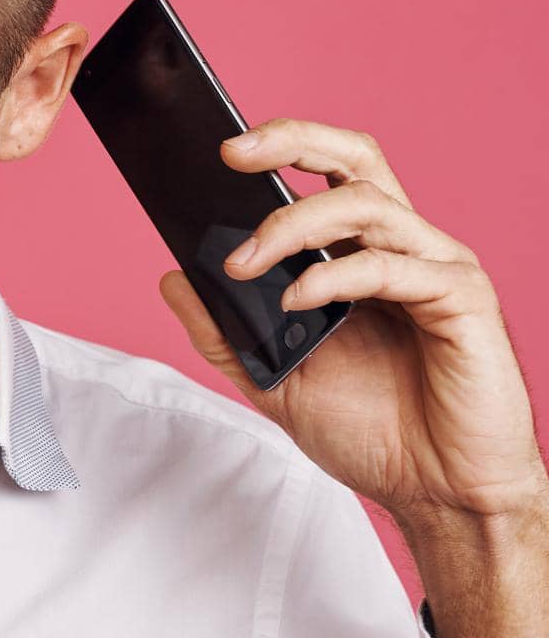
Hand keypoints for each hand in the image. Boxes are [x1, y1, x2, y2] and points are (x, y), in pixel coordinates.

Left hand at [156, 116, 546, 523]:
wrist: (436, 495)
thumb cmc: (374, 433)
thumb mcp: (275, 379)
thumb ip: (225, 330)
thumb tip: (173, 277)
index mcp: (363, 255)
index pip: (328, 174)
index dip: (282, 147)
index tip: (221, 151)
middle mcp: (403, 248)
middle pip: (356, 160)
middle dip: (292, 142)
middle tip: (232, 154)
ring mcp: (436, 268)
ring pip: (364, 204)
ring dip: (290, 227)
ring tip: (243, 265)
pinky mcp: (463, 299)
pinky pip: (391, 265)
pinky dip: (333, 276)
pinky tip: (296, 299)